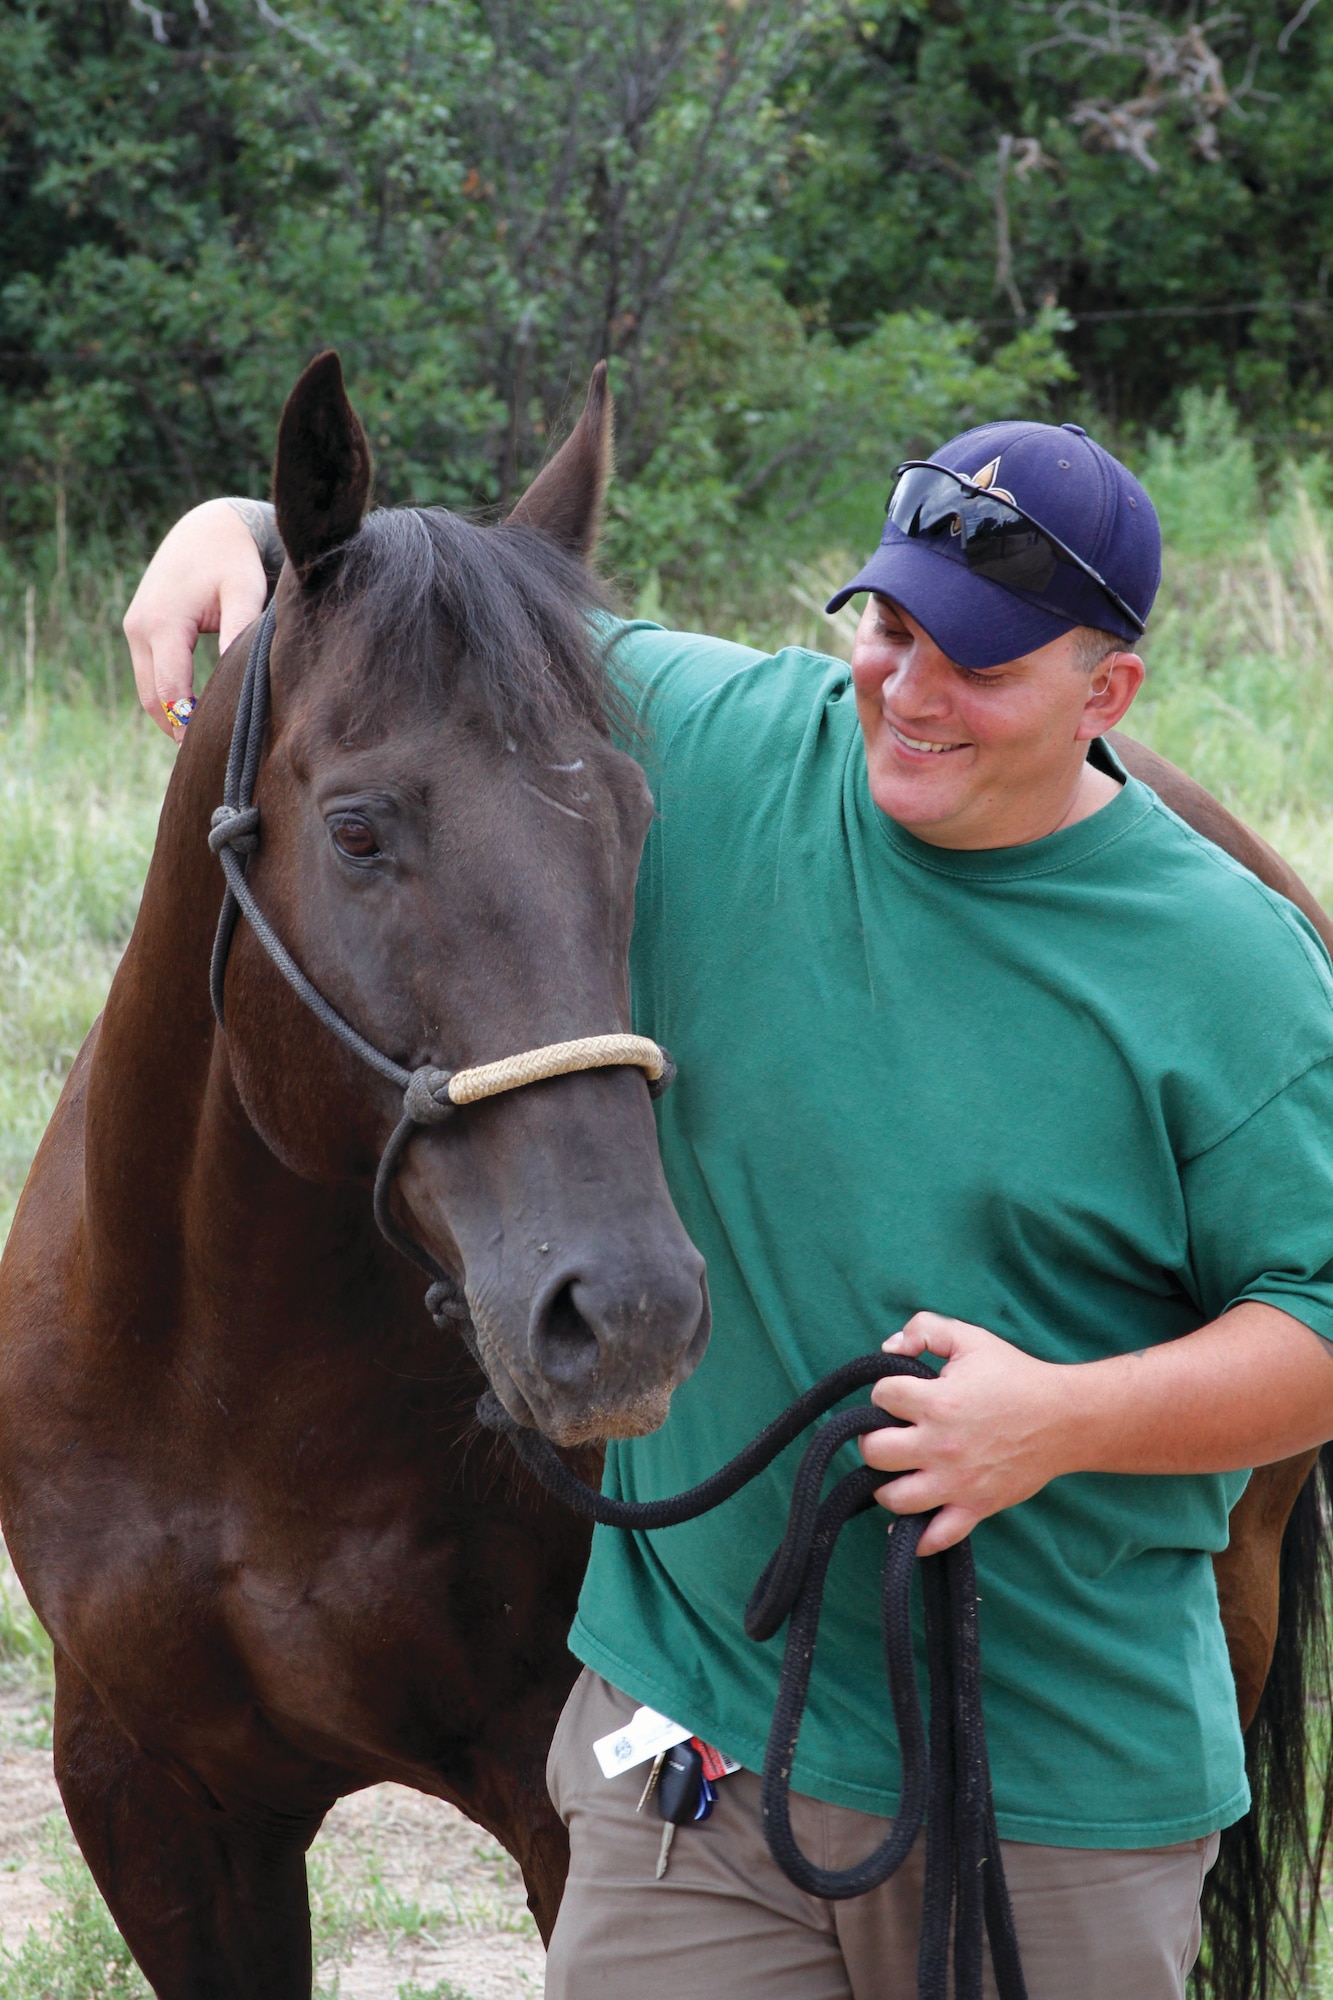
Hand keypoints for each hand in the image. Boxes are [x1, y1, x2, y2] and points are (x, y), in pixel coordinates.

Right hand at [123, 500, 267, 738]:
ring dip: (168, 714)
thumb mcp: (244, 592)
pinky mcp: (138, 627)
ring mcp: (134, 627)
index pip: (169, 690)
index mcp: (163, 622)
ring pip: (145, 689)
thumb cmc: (232, 559)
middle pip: (151, 697)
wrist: (208, 527)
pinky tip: (193, 712)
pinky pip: (148, 673)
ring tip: (201, 740)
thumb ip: (237, 631)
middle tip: (207, 756)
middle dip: (176, 727)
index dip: (187, 724)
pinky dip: (165, 695)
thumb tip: (235, 678)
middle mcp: (139, 627)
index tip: (209, 749)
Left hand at [860, 1311, 1069, 1554]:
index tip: (898, 1395)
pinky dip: (916, 1536)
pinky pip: (935, 1537)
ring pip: (894, 1498)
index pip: (881, 1397)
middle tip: (888, 1434)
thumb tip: (888, 1348)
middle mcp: (940, 1446)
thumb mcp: (971, 1338)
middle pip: (874, 1452)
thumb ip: (925, 1328)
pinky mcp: (975, 1508)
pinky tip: (910, 1521)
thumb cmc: (1015, 1376)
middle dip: (873, 1439)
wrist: (1064, 1419)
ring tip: (897, 1472)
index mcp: (937, 1402)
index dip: (884, 1392)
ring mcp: (956, 1482)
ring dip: (886, 1485)